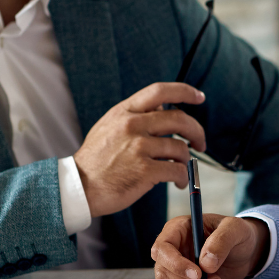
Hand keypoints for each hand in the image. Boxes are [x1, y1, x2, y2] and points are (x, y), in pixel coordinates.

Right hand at [73, 82, 205, 218]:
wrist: (78, 187)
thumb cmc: (96, 159)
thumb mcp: (109, 126)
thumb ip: (134, 115)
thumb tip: (163, 108)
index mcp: (125, 112)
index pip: (160, 91)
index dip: (184, 92)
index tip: (199, 97)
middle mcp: (132, 125)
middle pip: (179, 118)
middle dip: (196, 131)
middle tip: (200, 142)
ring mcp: (139, 147)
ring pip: (180, 147)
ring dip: (187, 160)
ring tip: (181, 169)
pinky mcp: (145, 171)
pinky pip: (177, 169)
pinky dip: (183, 177)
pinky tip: (178, 182)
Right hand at [152, 214, 269, 278]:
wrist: (245, 251)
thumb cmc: (237, 234)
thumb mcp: (235, 228)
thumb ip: (221, 241)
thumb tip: (206, 263)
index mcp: (177, 230)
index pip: (162, 249)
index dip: (175, 264)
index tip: (198, 274)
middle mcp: (172, 251)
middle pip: (163, 275)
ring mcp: (176, 271)